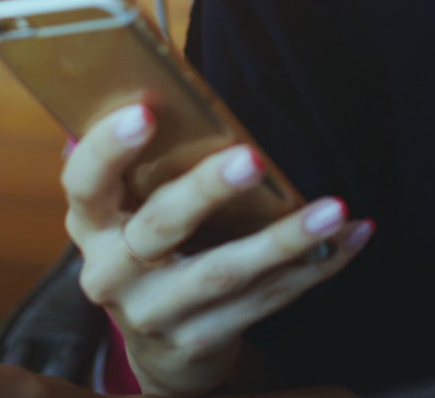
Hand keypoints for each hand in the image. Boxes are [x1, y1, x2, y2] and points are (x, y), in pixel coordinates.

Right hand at [63, 104, 373, 396]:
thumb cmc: (153, 247)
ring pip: (222, 273)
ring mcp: (154, 313)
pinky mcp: (200, 340)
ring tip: (332, 210)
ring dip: (283, 239)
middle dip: (206, 190)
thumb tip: (171, 88)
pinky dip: (314, 267)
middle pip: (159, 227)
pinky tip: (351, 237)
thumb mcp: (131, 208)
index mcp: (91, 223)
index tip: (146, 113)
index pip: (83, 183)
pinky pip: (266, 301)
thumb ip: (147, 161)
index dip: (108, 149)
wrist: (161, 345)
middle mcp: (111, 272)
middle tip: (252, 158)